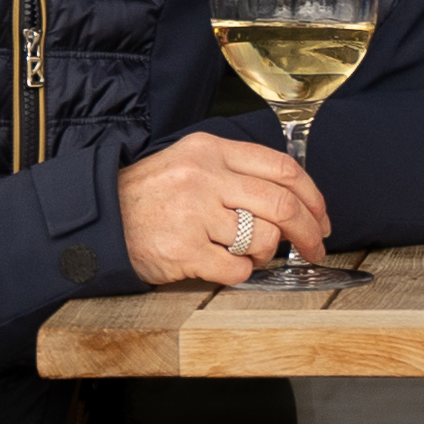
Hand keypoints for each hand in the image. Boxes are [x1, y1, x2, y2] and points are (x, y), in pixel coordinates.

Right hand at [120, 127, 332, 289]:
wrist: (101, 220)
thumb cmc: (149, 196)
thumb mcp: (189, 163)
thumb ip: (235, 172)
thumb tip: (292, 199)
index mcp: (211, 150)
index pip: (282, 168)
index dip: (313, 196)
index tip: (322, 216)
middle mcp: (204, 177)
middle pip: (282, 205)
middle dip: (308, 232)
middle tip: (315, 247)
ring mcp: (193, 214)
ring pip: (262, 239)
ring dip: (265, 254)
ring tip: (247, 253)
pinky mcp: (184, 250)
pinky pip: (236, 268)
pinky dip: (240, 272)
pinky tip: (223, 264)